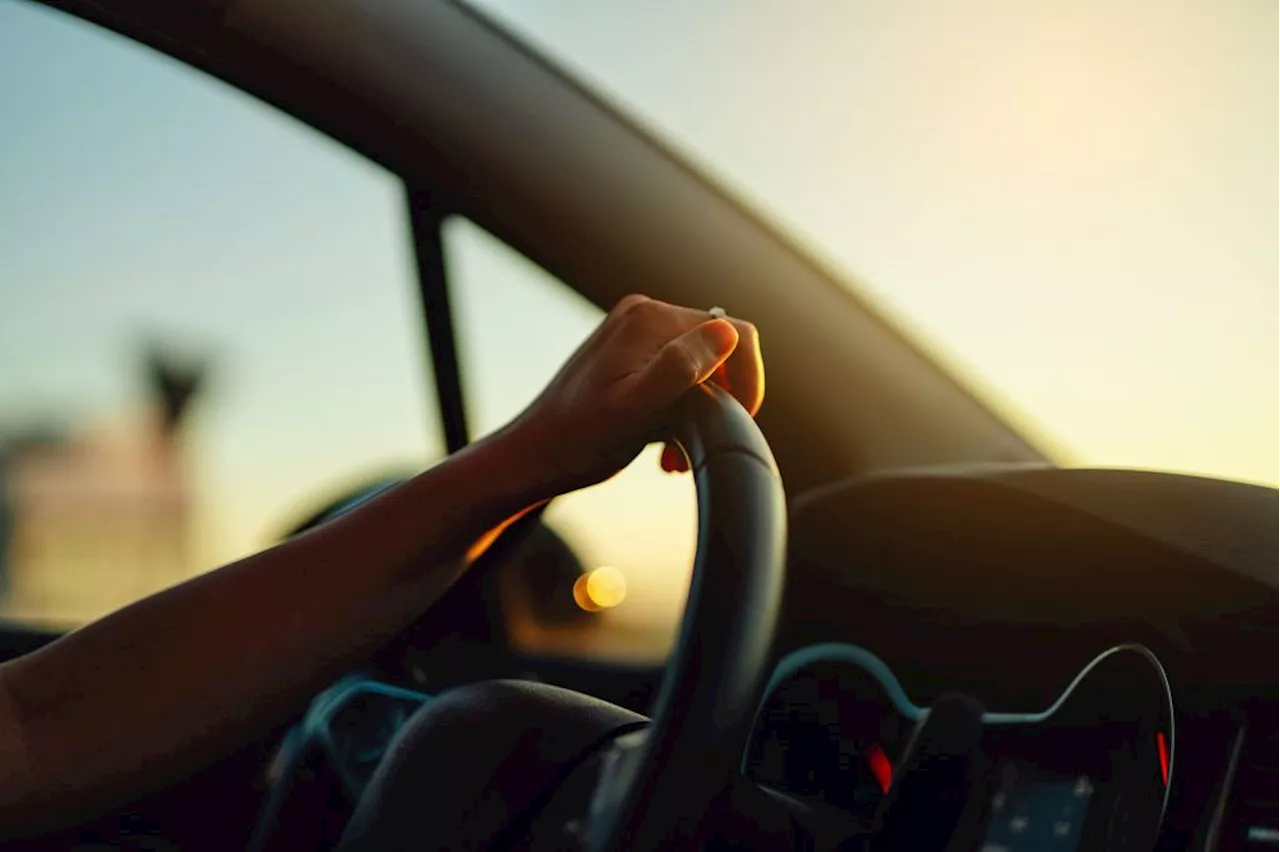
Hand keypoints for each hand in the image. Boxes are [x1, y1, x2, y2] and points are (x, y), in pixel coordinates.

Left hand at [503, 294, 763, 495]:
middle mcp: (644, 315)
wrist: (532, 457)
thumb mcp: (633, 412)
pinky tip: (661, 443)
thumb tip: (726, 333)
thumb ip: (679, 369)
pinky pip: (677, 374)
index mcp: (650, 320)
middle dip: (719, 402)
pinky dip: (680, 409)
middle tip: (691, 447)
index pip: (736, 335)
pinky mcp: (629, 354)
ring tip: (672, 453)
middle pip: (720, 351)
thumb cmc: (578, 442)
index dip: (749, 381)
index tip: (737, 422)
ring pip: (701, 367)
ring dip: (700, 412)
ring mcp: (635, 333)